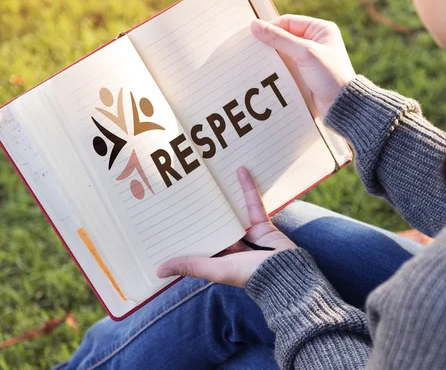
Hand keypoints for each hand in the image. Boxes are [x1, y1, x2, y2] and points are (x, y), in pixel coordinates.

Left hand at [156, 167, 296, 287]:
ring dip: (224, 197)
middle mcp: (232, 247)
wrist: (286, 273)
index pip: (199, 242)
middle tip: (186, 189)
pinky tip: (240, 171)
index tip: (171, 217)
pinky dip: (248, 188)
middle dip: (203, 210)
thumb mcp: (216, 269)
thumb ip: (191, 266)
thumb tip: (158, 271)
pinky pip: (252, 203)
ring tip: (210, 178)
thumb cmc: (249, 275)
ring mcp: (248, 235)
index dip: (187, 231)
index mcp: (219, 259)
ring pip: (232, 212)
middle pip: (215, 224)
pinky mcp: (262, 224)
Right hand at [251, 15, 355, 117]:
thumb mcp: (305, 53)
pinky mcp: (304, 73)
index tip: (253, 34)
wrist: (341, 105)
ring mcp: (309, 58)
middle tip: (250, 49)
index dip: (271, 27)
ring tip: (254, 61)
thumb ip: (280, 39)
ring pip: (283, 53)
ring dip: (271, 57)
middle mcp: (315, 41)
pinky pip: (285, 66)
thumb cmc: (330, 75)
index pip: (289, 22)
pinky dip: (276, 69)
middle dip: (269, 43)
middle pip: (284, 37)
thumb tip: (255, 26)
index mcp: (320, 29)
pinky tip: (264, 72)